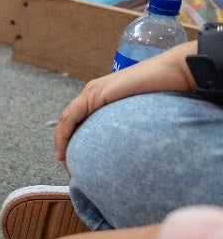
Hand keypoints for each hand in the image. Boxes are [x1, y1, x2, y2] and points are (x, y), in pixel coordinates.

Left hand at [55, 43, 195, 161]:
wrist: (177, 72)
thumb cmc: (168, 93)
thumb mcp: (142, 115)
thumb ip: (131, 127)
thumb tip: (134, 150)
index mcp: (102, 98)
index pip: (78, 121)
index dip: (71, 141)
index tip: (71, 161)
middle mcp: (94, 94)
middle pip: (70, 122)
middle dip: (65, 144)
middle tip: (68, 166)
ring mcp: (93, 92)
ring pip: (67, 120)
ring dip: (62, 142)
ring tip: (63, 161)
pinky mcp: (96, 94)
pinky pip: (72, 117)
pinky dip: (64, 134)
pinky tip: (63, 150)